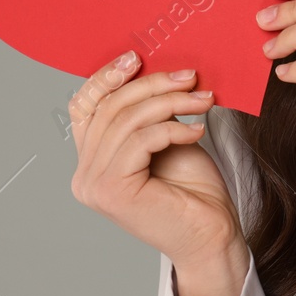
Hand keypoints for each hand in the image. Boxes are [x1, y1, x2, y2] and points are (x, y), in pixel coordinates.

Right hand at [68, 52, 245, 273]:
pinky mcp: (113, 191)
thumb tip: (151, 70)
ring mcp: (94, 185)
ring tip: (204, 101)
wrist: (212, 237)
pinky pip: (141, 140)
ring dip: (171, 103)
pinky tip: (197, 131)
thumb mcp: (167, 140)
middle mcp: (84, 175)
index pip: (83, 106)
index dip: (106, 77)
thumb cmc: (193, 192)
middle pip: (110, 108)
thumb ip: (148, 113)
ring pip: (127, 120)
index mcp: (91, 161)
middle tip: (191, 78)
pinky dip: (173, 128)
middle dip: (154, 85)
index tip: (137, 58)